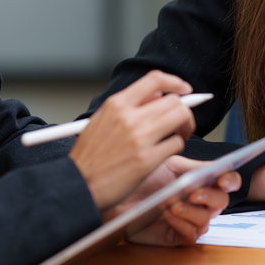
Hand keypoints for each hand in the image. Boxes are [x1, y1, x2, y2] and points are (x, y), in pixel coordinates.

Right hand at [68, 71, 197, 210]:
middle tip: (180, 123)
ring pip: (181, 117)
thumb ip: (129, 105)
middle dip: (183, 111)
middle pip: (174, 101)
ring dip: (185, 127)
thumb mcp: (101, 120)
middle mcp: (129, 117)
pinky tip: (165, 153)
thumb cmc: (90, 156)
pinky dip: (176, 147)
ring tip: (177, 136)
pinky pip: (177, 144)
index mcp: (116, 104)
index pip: (155, 80)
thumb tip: (158, 96)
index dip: (175, 82)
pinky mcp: (148, 159)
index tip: (185, 90)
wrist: (79, 184)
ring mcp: (140, 138)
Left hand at [105, 155, 241, 246]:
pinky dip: (181, 223)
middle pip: (221, 202)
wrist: (119, 197)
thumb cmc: (144, 180)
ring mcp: (190, 220)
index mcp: (202, 182)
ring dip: (190, 210)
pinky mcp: (178, 237)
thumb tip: (218, 168)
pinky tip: (168, 214)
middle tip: (193, 192)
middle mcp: (200, 202)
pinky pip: (191, 234)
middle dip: (210, 196)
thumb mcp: (170, 166)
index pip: (227, 181)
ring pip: (206, 219)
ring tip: (172, 204)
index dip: (231, 180)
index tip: (223, 179)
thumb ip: (196, 168)